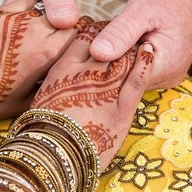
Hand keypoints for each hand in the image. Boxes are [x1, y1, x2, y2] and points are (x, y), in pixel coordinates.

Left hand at [0, 0, 92, 121]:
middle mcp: (34, 31)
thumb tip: (81, 72)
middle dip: (67, 32)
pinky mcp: (0, 12)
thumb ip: (60, 80)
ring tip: (41, 39)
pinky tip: (26, 27)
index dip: (80, 43)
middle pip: (66, 21)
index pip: (80, 35)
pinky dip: (32, 11)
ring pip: (47, 11)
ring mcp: (15, 18)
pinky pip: (27, 3)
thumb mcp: (33, 100)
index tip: (77, 51)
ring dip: (49, 21)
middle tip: (60, 47)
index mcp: (47, 54)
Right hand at [31, 22, 153, 168]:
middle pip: (105, 46)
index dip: (95, 34)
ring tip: (139, 39)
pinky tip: (149, 51)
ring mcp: (105, 90)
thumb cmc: (42, 132)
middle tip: (123, 36)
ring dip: (132, 48)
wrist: (54, 157)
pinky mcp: (122, 108)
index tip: (101, 34)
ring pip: (123, 58)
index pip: (83, 39)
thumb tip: (58, 81)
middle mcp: (85, 74)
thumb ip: (55, 84)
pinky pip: (137, 80)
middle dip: (115, 39)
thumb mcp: (42, 100)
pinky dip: (145, 63)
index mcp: (62, 70)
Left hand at [89, 0, 191, 88]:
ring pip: (131, 75)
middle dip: (107, 64)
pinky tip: (118, 41)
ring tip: (104, 40)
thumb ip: (120, 33)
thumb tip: (96, 54)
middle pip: (126, 81)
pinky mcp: (166, 67)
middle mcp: (168, 77)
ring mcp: (168, 74)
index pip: (122, 80)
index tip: (85, 50)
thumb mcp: (142, 10)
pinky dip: (127, 56)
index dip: (101, 67)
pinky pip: (139, 68)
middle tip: (90, 43)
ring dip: (117, 60)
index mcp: (165, 67)